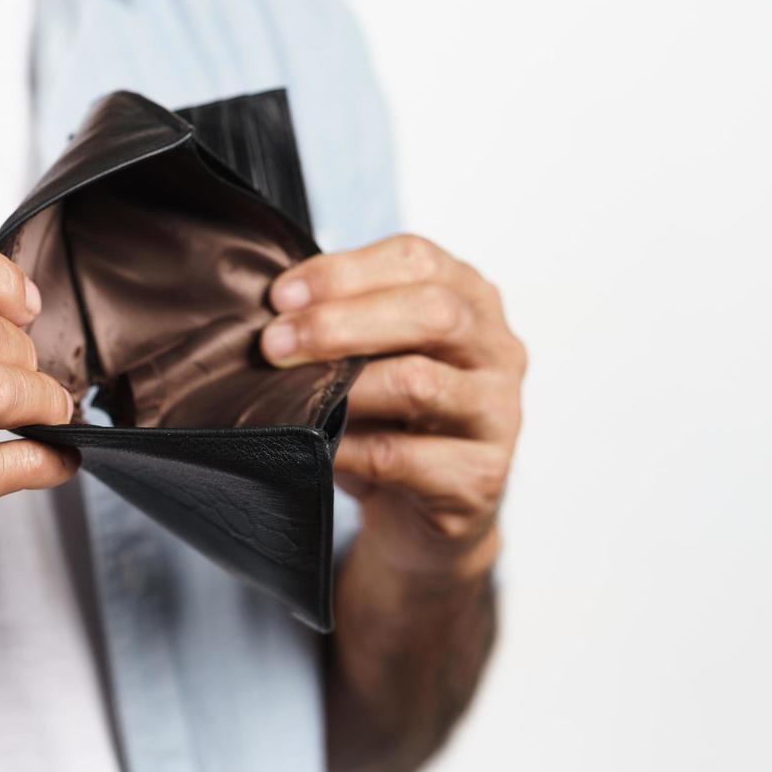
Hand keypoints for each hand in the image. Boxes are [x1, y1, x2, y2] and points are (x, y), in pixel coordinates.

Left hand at [261, 234, 524, 583]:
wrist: (419, 512)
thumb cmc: (389, 416)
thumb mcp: (370, 354)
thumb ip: (340, 319)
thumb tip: (273, 307)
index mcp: (469, 298)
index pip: (417, 260)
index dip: (342, 271)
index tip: (279, 296)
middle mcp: (495, 348)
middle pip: (431, 312)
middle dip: (339, 323)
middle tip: (274, 344)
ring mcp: (497, 413)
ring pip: (419, 384)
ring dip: (342, 386)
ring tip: (291, 397)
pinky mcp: (480, 476)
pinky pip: (401, 458)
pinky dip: (347, 449)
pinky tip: (315, 448)